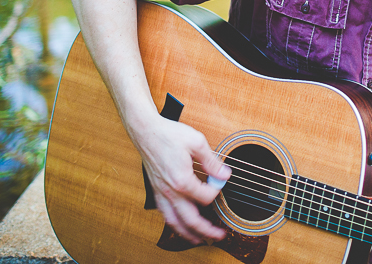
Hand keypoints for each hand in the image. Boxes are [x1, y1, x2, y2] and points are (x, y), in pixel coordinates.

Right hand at [135, 116, 230, 243]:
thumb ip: (212, 161)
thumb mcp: (197, 142)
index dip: (217, 191)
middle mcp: (170, 192)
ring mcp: (162, 193)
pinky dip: (174, 224)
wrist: (146, 132)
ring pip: (175, 222)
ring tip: (200, 239)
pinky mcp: (156, 192)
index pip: (206, 197)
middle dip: (207, 231)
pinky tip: (181, 225)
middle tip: (220, 235)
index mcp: (182, 180)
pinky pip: (165, 215)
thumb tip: (225, 174)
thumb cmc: (169, 135)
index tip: (221, 182)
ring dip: (189, 234)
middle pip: (190, 220)